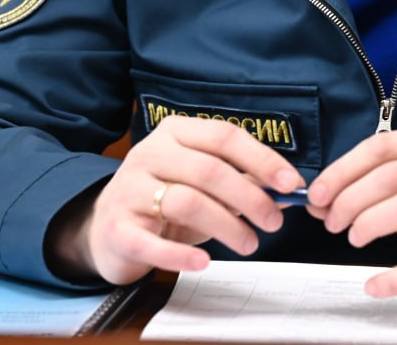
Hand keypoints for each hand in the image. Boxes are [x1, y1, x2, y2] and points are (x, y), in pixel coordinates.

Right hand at [56, 115, 304, 284]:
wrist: (105, 227)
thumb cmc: (163, 202)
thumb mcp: (201, 184)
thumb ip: (239, 182)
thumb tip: (286, 191)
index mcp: (174, 134)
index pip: (224, 137)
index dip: (262, 159)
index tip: (291, 184)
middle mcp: (149, 154)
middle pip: (209, 170)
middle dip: (250, 197)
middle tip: (273, 221)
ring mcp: (130, 190)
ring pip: (186, 202)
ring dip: (226, 225)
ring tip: (249, 243)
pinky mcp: (117, 228)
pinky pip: (152, 242)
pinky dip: (180, 255)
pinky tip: (204, 262)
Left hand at [306, 127, 396, 300]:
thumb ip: (375, 190)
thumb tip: (320, 201)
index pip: (384, 146)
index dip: (343, 169)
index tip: (316, 193)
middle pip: (393, 175)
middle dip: (350, 199)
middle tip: (331, 222)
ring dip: (369, 223)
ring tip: (352, 239)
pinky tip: (375, 286)